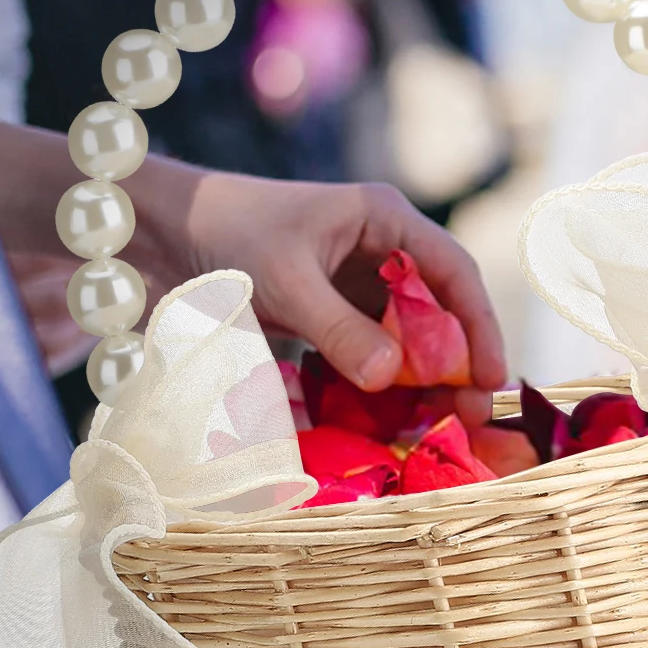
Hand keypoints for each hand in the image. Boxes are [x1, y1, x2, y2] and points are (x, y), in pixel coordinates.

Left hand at [132, 168, 505, 421]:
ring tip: (433, 426)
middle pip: (436, 312)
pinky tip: (385, 420)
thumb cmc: (225, 234)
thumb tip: (390, 380)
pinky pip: (365, 356)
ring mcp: (352, 287)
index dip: (478, 325)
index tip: (490, 376)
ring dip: (419, 383)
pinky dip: (376, 388)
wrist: (157, 232)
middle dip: (455, 364)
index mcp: (384, 220)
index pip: (453, 272)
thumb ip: (339, 329)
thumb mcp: (286, 280)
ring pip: (404, 340)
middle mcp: (378, 252)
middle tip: (467, 416)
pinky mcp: (326, 318)